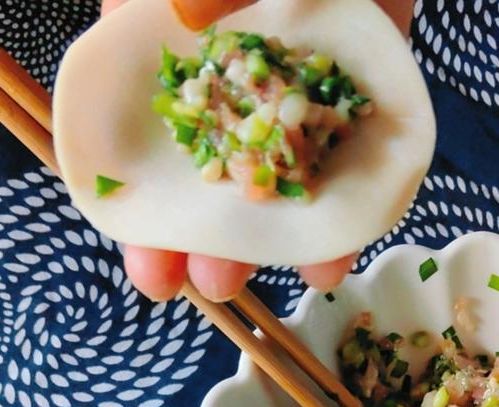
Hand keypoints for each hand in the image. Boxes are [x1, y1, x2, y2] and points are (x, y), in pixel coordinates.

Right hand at [104, 0, 414, 299]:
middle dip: (196, 235)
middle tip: (191, 286)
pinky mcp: (364, 96)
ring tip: (256, 287)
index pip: (140, 123)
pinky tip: (332, 257)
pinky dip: (342, 213)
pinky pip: (350, 166)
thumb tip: (183, 14)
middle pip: (204, 167)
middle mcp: (234, 66)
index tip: (137, 251)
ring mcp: (302, 85)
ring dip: (264, 240)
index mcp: (172, 30)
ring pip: (277, 178)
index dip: (135, 193)